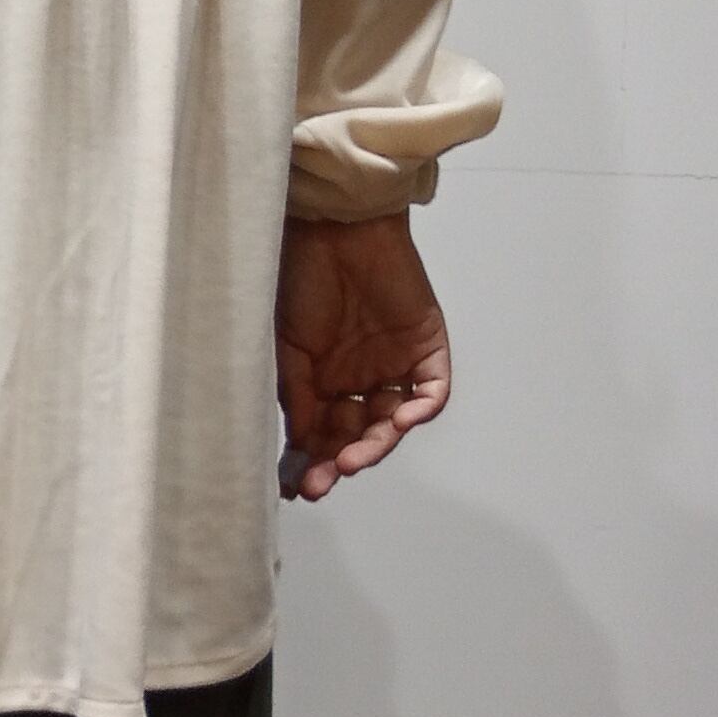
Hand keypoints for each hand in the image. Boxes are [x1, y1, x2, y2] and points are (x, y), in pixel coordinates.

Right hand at [274, 208, 450, 501]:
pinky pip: (431, 392)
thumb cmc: (302, 278)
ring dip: (376, 445)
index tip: (296, 487)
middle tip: (325, 480)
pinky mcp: (426, 350)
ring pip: (391, 423)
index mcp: (322, 382)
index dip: (309, 463)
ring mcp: (394, 367)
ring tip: (354, 459)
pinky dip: (420, 410)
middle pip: (356, 436)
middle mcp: (359, 380)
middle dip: (340, 461)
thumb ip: (297, 397)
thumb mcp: (287, 346)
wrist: (335, 228)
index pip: (320, 436)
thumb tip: (299, 449)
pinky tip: (399, 421)